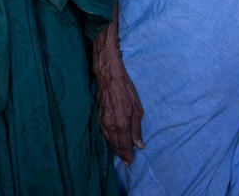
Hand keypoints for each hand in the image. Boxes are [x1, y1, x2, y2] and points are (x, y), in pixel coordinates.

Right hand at [92, 23, 143, 163]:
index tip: (130, 162)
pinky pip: (103, 131)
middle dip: (120, 153)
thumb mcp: (137, 109)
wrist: (109, 75)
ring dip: (113, 147)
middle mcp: (110, 124)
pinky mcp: (98, 114)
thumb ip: (137, 129)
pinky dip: (107, 138)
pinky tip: (110, 139)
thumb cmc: (125, 89)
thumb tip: (139, 144)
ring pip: (107, 138)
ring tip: (119, 153)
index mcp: (121, 124)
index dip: (127, 154)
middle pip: (115, 144)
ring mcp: (102, 119)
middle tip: (125, 161)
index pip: (124, 144)